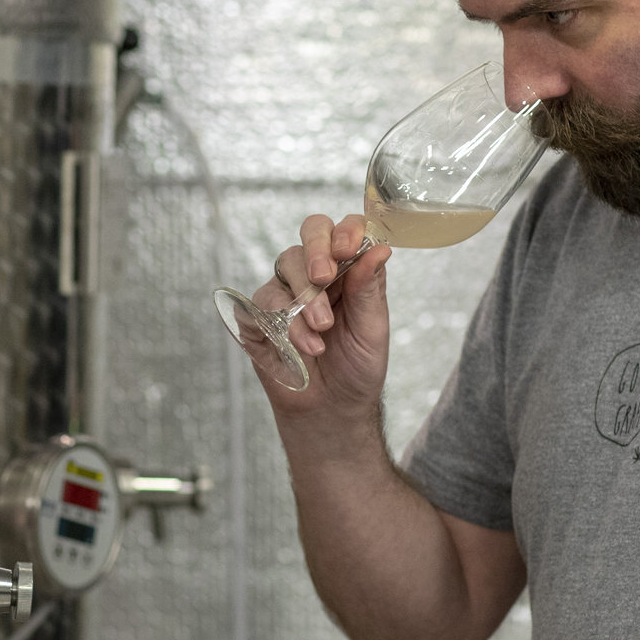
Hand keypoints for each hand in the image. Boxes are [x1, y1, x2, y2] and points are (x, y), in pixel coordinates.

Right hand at [248, 213, 391, 420]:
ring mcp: (284, 291)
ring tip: (322, 331)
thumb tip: (381, 249)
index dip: (345, 231)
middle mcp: (314, 272)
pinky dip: (285, 325)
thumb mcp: (372, 328)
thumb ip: (370, 288)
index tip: (349, 249)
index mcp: (348, 268)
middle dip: (316, 251)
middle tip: (324, 277)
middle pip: (309, 234)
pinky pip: (262, 304)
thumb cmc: (356, 366)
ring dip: (305, 299)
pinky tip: (305, 347)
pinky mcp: (259, 316)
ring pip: (285, 267)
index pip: (344, 230)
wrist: (332, 408)